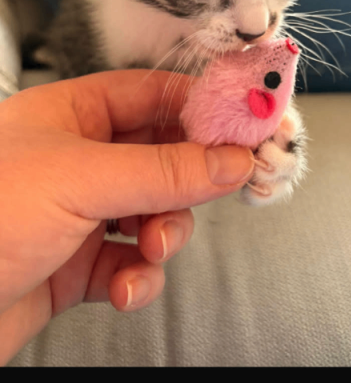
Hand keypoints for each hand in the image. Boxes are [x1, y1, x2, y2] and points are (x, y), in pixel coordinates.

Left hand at [0, 70, 253, 364]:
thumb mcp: (80, 179)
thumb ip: (164, 170)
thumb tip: (230, 158)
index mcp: (69, 114)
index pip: (153, 95)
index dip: (203, 107)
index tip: (249, 123)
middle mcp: (74, 159)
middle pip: (162, 157)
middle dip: (190, 181)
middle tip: (224, 188)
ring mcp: (75, 213)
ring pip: (152, 214)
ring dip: (164, 234)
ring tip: (149, 248)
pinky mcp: (73, 267)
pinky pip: (129, 265)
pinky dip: (137, 278)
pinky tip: (124, 288)